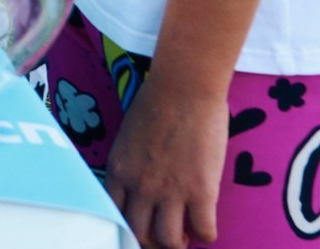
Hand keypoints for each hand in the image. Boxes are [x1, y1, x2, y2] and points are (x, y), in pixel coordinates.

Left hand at [103, 72, 226, 248]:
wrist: (184, 87)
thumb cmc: (157, 103)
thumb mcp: (128, 138)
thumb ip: (131, 164)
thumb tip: (140, 185)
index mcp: (118, 171)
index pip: (112, 215)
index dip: (127, 229)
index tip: (140, 229)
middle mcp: (139, 186)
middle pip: (139, 234)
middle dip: (152, 242)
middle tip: (165, 237)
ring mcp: (170, 191)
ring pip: (169, 240)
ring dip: (178, 243)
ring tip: (185, 234)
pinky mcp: (201, 191)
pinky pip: (204, 231)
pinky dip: (207, 234)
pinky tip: (207, 225)